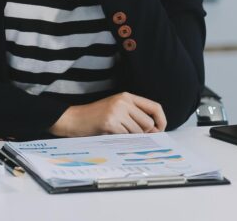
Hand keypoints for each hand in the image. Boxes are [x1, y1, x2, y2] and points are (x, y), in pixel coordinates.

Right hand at [49, 92, 166, 136]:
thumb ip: (135, 115)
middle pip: (148, 123)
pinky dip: (122, 139)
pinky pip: (126, 136)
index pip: (154, 107)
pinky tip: (112, 134)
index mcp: (127, 96)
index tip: (160, 130)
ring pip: (138, 131)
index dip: (161, 120)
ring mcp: (117, 111)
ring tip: (118, 133)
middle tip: (132, 136)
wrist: (75, 118)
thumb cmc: (96, 117)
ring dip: (131, 137)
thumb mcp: (118, 110)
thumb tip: (155, 130)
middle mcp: (124, 101)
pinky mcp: (110, 122)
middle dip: (144, 134)